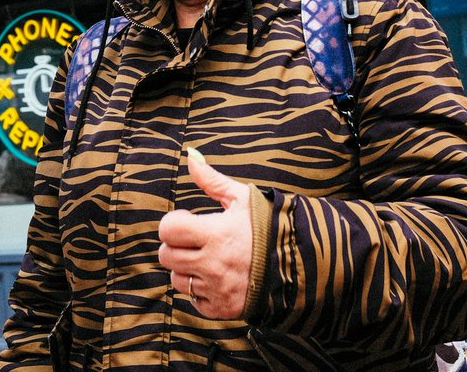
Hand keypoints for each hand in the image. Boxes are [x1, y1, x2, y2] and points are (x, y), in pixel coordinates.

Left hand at [158, 147, 252, 318]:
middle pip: (167, 256)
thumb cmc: (268, 226)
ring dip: (186, 269)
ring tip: (208, 258)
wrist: (300, 262)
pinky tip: (218, 277)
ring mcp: (217, 289)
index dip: (173, 224)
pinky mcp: (222, 308)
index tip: (188, 221)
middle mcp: (213, 264)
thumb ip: (212, 180)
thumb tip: (191, 156)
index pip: (168, 230)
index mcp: (216, 234)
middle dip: (176, 246)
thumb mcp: (242, 198)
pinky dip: (201, 290)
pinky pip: (194, 301)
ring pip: (177, 280)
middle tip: (195, 240)